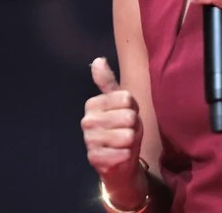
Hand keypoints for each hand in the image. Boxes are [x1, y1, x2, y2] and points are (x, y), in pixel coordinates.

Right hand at [81, 57, 142, 184]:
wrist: (120, 161)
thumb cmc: (122, 127)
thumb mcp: (121, 103)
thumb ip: (109, 82)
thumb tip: (98, 60)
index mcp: (92, 104)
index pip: (127, 98)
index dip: (133, 108)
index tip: (127, 114)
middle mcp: (87, 121)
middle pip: (129, 116)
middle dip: (133, 126)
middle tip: (126, 131)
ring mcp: (89, 141)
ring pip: (127, 136)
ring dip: (131, 142)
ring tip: (123, 143)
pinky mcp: (95, 159)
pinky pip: (123, 153)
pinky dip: (127, 155)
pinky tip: (120, 155)